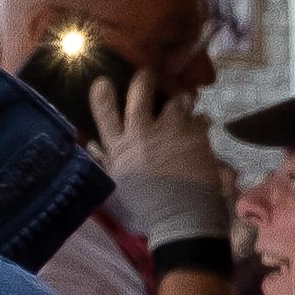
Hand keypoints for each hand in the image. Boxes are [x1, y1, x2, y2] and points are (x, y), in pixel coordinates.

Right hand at [88, 66, 230, 232]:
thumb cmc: (148, 208)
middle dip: (144, 80)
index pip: (104, 113)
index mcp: (119, 147)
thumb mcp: (119, 184)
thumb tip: (92, 142)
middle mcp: (142, 133)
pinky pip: (200, 119)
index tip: (103, 81)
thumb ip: (108, 159)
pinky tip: (202, 127)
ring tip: (186, 101)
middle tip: (148, 75)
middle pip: (139, 93)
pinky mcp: (195, 135)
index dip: (102, 94)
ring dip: (182, 100)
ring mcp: (170, 131)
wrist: (182, 219)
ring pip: (175, 101)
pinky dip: (201, 123)